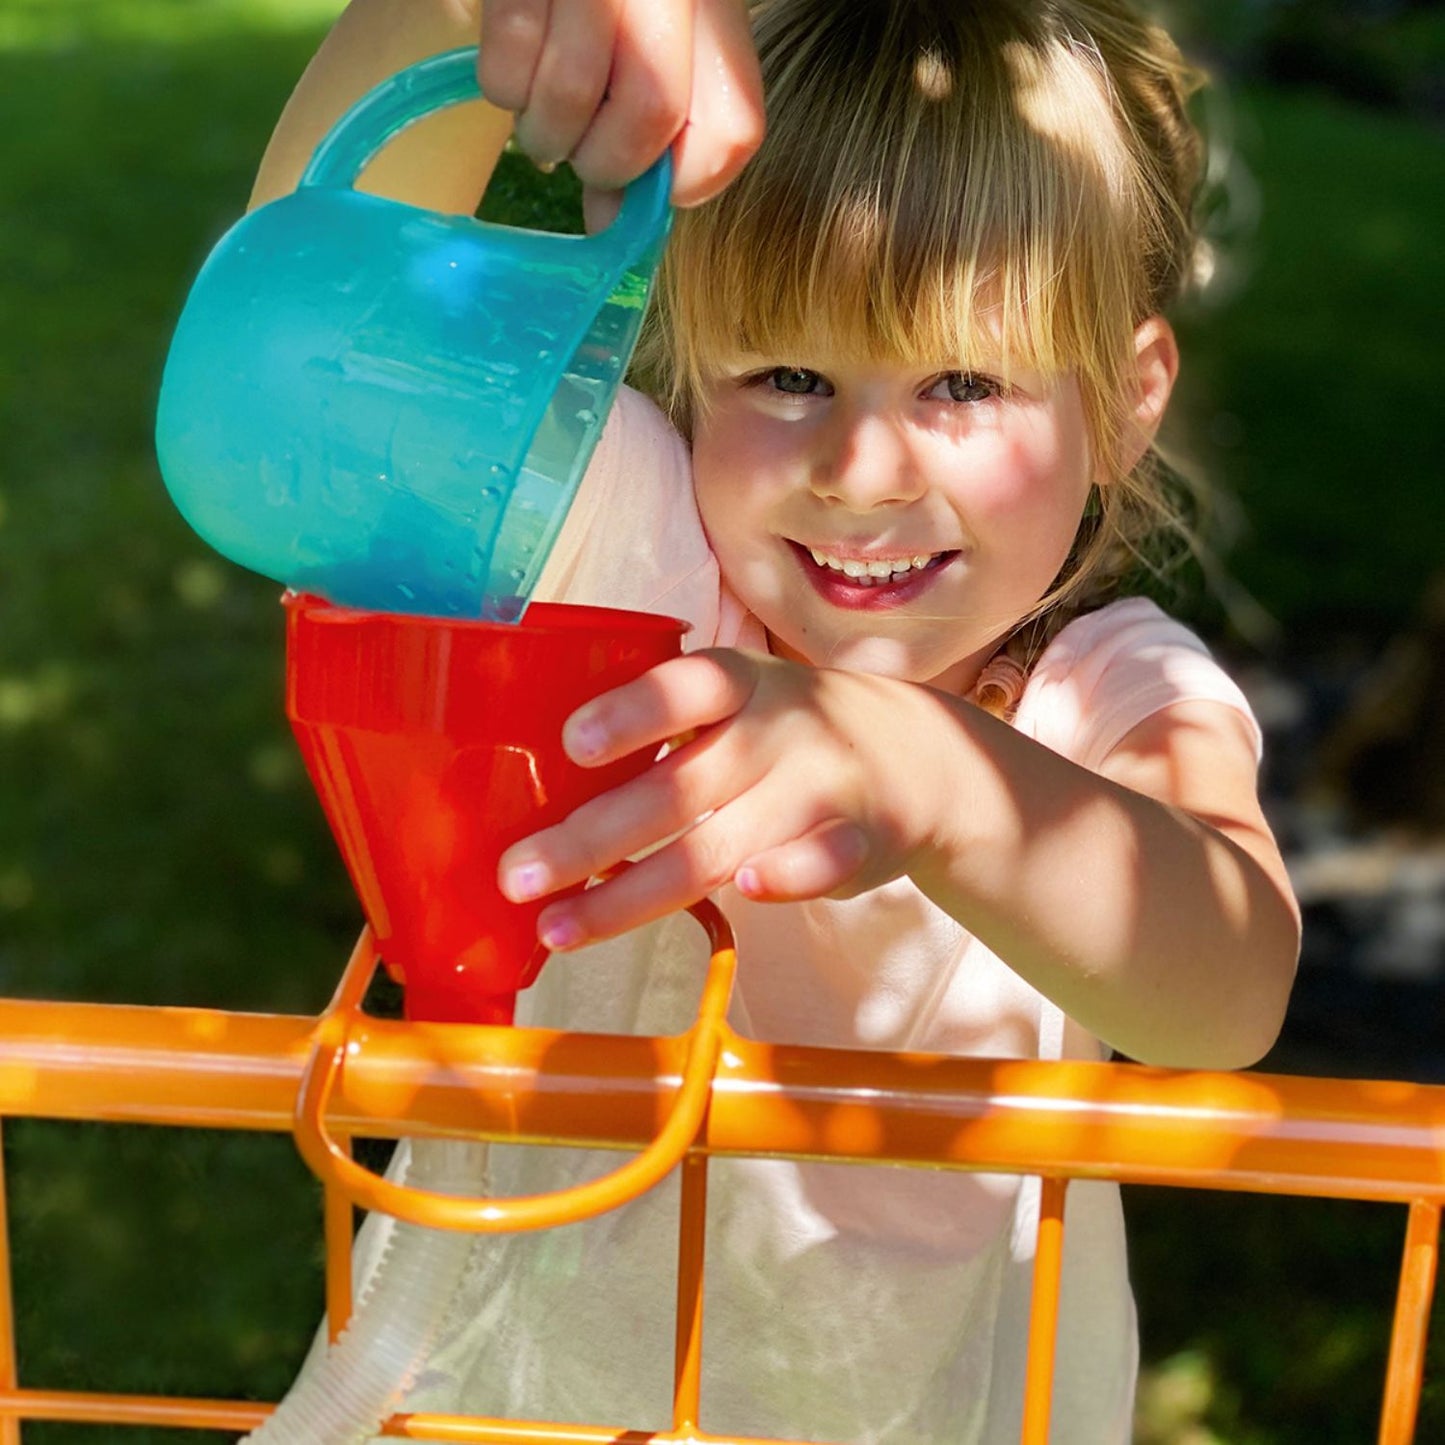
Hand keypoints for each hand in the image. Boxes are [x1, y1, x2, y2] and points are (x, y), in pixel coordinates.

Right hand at [477, 0, 763, 221]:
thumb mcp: (652, 43)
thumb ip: (649, 129)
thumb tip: (610, 221)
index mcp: (714, 7)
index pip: (732, 132)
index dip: (686, 182)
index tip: (649, 181)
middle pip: (651, 113)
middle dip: (606, 161)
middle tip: (584, 147)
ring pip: (570, 96)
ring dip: (548, 134)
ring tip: (544, 109)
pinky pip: (505, 73)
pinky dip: (505, 90)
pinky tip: (518, 62)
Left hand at [497, 650, 947, 948]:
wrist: (917, 757)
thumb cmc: (785, 733)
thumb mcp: (737, 703)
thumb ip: (663, 737)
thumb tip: (542, 798)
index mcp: (739, 684)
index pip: (683, 687)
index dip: (630, 714)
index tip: (572, 745)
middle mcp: (777, 730)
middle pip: (677, 787)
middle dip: (591, 838)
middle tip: (517, 876)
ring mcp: (819, 786)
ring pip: (720, 845)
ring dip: (634, 892)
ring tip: (561, 927)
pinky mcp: (858, 843)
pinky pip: (822, 861)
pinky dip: (789, 875)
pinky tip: (750, 889)